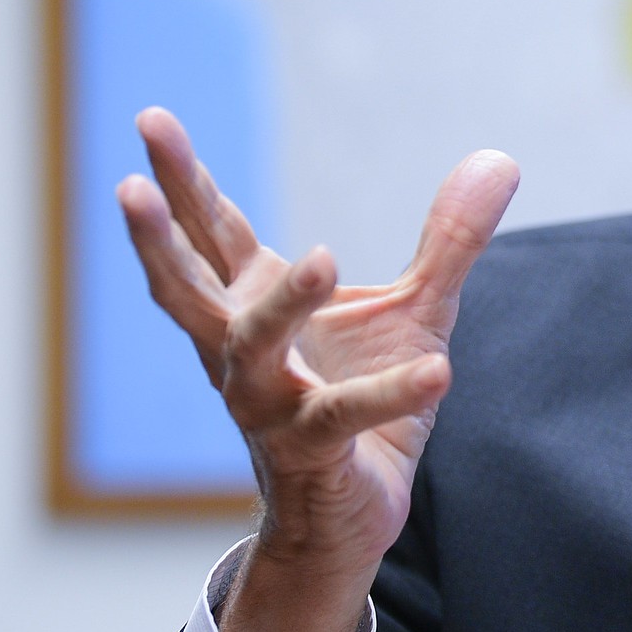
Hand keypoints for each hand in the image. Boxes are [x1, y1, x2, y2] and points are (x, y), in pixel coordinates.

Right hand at [117, 107, 518, 631]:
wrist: (355, 512)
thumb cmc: (367, 399)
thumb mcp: (420, 308)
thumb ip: (452, 238)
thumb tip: (500, 157)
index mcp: (253, 306)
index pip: (209, 232)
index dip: (181, 179)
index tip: (150, 119)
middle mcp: (242, 354)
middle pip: (188, 286)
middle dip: (158, 235)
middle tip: (130, 185)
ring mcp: (266, 406)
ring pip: (256, 351)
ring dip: (283, 306)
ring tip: (323, 256)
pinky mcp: (310, 453)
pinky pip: (350, 417)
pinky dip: (394, 392)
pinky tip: (440, 372)